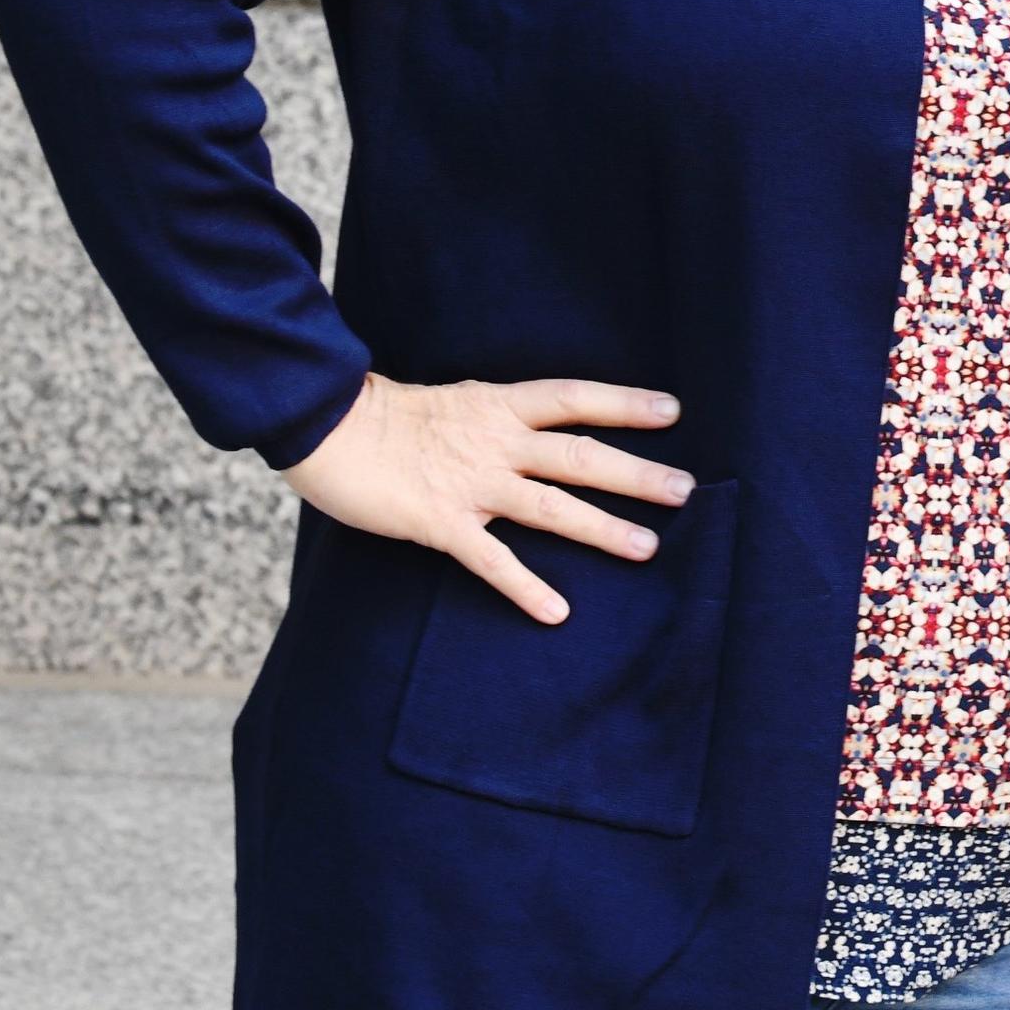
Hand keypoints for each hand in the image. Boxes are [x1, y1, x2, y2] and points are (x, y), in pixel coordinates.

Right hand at [279, 373, 691, 624]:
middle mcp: (495, 442)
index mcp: (499, 406)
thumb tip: (537, 426)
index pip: (575, 398)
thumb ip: (497, 418)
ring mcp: (470, 483)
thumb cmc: (386, 416)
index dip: (624, 403)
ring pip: (551, 506)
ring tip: (647, 548)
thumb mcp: (456, 402)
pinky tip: (556, 611)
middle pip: (580, 456)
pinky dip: (525, 586)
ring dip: (602, 529)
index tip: (673, 412)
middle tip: (685, 490)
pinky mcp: (439, 522)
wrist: (323, 425)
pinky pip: (491, 560)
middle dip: (636, 474)